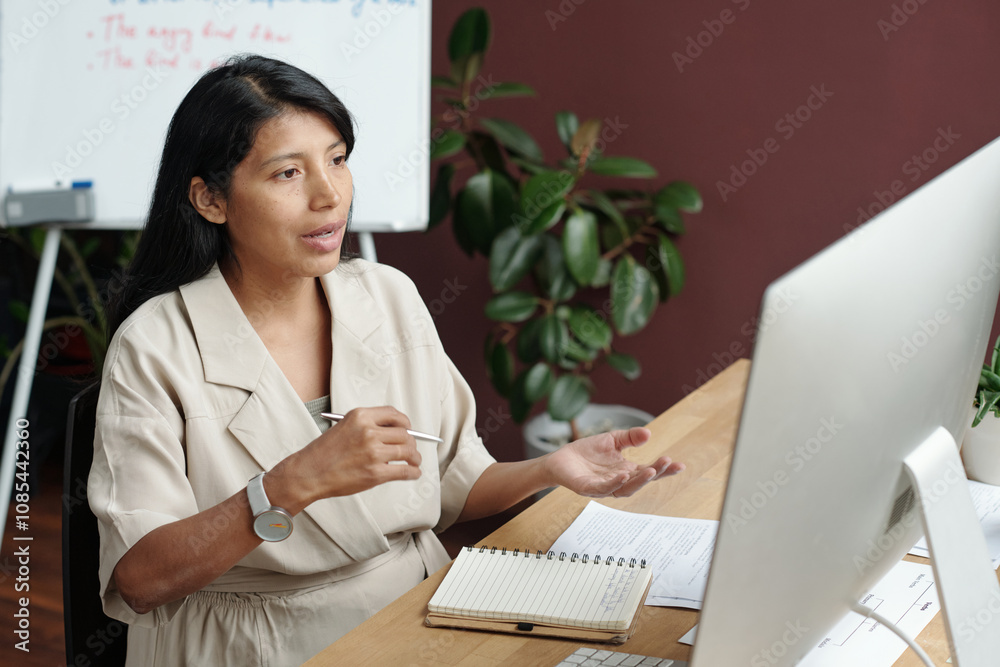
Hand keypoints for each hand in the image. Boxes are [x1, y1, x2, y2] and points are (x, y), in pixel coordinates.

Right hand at [273, 406, 421, 506]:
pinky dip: (413, 472)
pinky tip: (413, 472)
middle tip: (411, 449)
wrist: (309, 473)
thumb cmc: (323, 453)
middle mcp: (369, 431)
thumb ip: (367, 426)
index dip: (405, 423)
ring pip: (407, 451)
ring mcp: (373, 452)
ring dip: (415, 457)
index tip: (408, 429)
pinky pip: (404, 470)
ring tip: (414, 461)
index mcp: (361, 416)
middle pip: (404, 434)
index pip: (394, 414)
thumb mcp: (344, 427)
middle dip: (411, 442)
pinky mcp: (375, 472)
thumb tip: (393, 432)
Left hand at [545, 427, 683, 497]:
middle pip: (641, 481)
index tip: (680, 464)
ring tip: (651, 470)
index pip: (649, 472)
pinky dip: (615, 483)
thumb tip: (649, 433)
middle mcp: (619, 482)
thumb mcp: (613, 440)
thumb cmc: (587, 452)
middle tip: (668, 463)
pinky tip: (623, 474)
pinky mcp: (588, 488)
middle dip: (656, 473)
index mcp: (627, 471)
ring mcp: (604, 487)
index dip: (664, 469)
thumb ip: (630, 437)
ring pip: (626, 488)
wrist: (560, 458)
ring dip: (639, 480)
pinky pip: (604, 488)